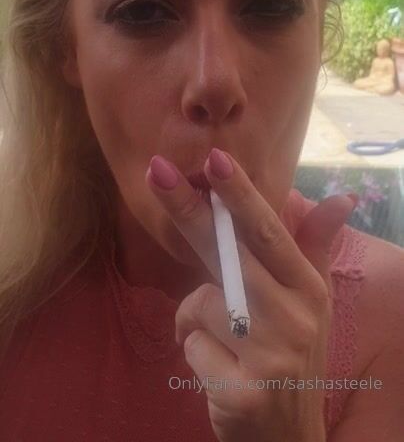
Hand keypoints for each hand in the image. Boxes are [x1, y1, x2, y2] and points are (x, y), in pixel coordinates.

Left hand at [145, 148, 355, 441]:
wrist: (289, 439)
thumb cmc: (290, 356)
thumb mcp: (310, 303)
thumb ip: (313, 246)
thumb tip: (343, 197)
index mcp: (309, 288)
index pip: (270, 232)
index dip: (240, 194)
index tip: (213, 158)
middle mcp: (297, 318)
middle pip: (230, 253)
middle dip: (190, 209)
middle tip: (155, 171)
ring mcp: (273, 357)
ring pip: (201, 303)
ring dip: (194, 318)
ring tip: (220, 340)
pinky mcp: (244, 393)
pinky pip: (191, 347)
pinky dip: (193, 352)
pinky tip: (218, 370)